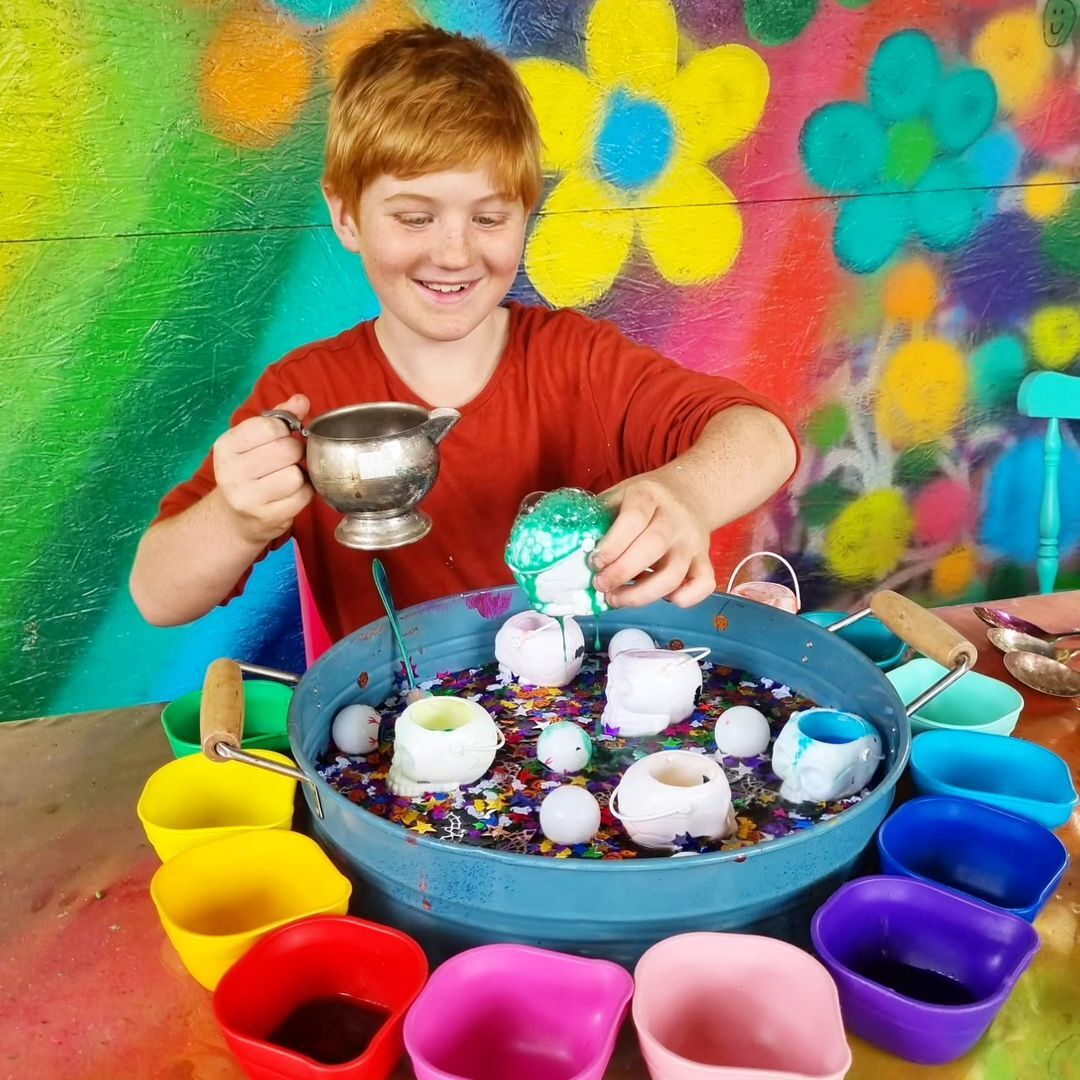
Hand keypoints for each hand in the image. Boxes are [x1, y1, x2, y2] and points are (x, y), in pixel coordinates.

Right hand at [212, 393, 313, 544]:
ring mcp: (246, 498)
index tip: (280, 439)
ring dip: (299, 476)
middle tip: (286, 461)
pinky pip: (302, 497)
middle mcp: (230, 472)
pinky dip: (303, 494)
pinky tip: (290, 494)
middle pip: (287, 450)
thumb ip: (278, 418)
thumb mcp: (254, 442)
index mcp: (226, 446)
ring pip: (295, 475)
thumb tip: (301, 400)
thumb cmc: (248, 473)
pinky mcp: (266, 518)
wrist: (233, 520)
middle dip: (295, 453)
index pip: (269, 426)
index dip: (285, 431)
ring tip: (286, 478)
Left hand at [591, 471, 715, 607]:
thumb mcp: (619, 495)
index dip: (612, 545)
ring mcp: (692, 541)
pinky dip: (686, 598)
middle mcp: (674, 518)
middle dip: (621, 572)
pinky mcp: (704, 559)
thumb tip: (567, 547)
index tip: (593, 562)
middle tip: (600, 585)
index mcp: (648, 496)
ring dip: (642, 594)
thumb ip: (599, 517)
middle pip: (652, 547)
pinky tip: (664, 600)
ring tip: (616, 599)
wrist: (690, 492)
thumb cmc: (645, 500)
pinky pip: (703, 583)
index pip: (633, 519)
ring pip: (674, 574)